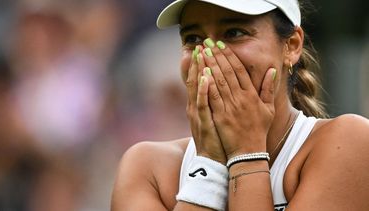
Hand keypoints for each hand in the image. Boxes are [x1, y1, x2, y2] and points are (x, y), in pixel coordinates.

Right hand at [185, 45, 225, 163]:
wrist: (214, 160)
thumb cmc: (218, 137)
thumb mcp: (214, 116)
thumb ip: (215, 100)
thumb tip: (217, 86)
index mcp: (200, 103)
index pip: (198, 79)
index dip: (199, 63)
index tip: (202, 47)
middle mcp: (196, 106)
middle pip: (194, 80)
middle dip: (197, 61)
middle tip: (199, 44)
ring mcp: (198, 114)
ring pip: (196, 88)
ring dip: (198, 70)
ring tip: (199, 54)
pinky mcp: (203, 123)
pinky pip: (202, 104)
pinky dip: (203, 90)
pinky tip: (205, 77)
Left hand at [201, 40, 275, 158]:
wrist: (248, 152)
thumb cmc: (258, 131)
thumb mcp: (268, 109)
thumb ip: (268, 89)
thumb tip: (272, 70)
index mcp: (252, 95)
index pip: (240, 70)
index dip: (230, 55)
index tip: (222, 44)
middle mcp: (241, 98)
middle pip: (228, 71)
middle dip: (217, 55)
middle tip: (208, 42)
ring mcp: (230, 107)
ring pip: (219, 81)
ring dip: (210, 64)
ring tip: (202, 51)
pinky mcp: (220, 116)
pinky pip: (213, 96)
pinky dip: (207, 83)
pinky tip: (202, 72)